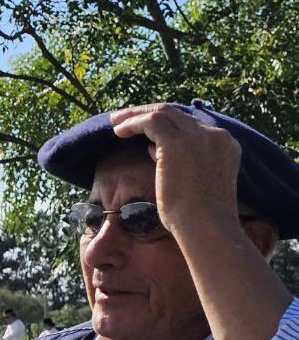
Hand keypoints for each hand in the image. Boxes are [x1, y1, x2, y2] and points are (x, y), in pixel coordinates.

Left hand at [109, 103, 242, 237]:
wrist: (206, 227)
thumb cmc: (198, 217)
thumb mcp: (192, 183)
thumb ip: (178, 162)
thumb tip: (153, 148)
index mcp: (225, 144)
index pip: (190, 124)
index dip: (165, 124)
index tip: (144, 129)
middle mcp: (215, 135)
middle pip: (176, 113)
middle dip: (147, 113)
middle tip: (122, 118)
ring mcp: (198, 137)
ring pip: (162, 112)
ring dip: (136, 115)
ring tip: (115, 121)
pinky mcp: (178, 144)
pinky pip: (151, 122)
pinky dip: (133, 123)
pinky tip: (118, 131)